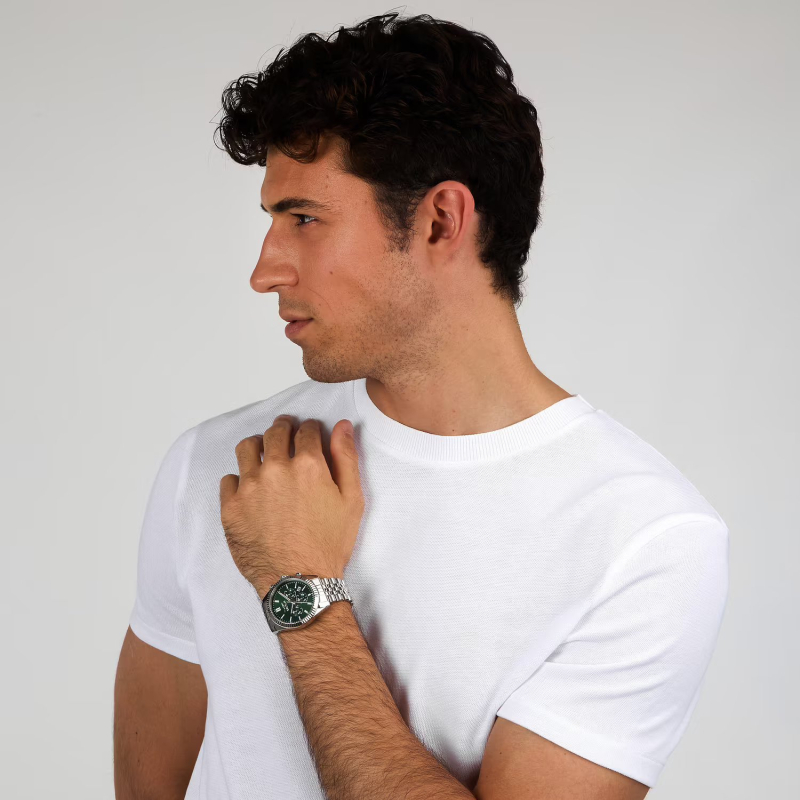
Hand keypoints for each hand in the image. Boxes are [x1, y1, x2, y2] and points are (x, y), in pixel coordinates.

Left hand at [219, 415, 364, 598]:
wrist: (299, 583)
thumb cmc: (329, 544)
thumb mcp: (351, 500)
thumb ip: (346, 458)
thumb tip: (341, 426)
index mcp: (308, 465)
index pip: (306, 430)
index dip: (309, 428)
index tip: (309, 432)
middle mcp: (276, 470)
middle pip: (275, 433)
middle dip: (283, 428)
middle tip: (286, 432)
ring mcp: (249, 487)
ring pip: (247, 448)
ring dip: (258, 445)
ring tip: (263, 453)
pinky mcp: (231, 507)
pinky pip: (229, 479)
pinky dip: (239, 479)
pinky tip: (249, 488)